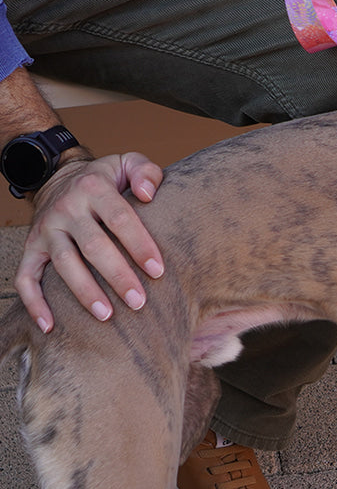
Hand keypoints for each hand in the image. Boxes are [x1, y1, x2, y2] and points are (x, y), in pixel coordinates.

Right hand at [15, 153, 164, 332]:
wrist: (59, 175)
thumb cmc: (106, 178)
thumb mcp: (127, 162)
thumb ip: (145, 172)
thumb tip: (148, 193)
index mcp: (95, 188)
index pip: (120, 219)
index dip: (139, 245)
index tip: (158, 270)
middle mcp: (67, 209)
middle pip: (93, 246)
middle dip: (117, 276)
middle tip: (139, 301)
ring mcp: (46, 229)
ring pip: (63, 264)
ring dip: (84, 292)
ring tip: (107, 315)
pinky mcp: (30, 246)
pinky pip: (26, 277)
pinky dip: (34, 303)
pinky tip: (50, 326)